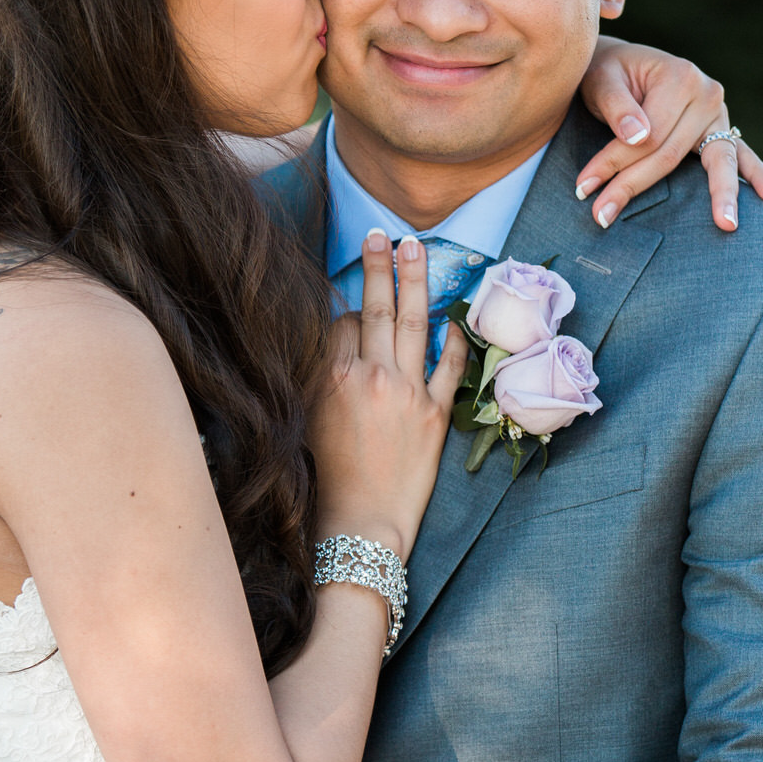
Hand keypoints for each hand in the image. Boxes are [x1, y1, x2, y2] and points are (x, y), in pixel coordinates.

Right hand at [310, 230, 467, 557]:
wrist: (360, 527)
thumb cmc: (325, 482)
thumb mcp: (306, 422)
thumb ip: (319, 381)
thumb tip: (332, 347)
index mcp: (330, 378)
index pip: (339, 323)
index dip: (344, 309)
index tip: (349, 304)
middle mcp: (368, 376)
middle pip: (372, 308)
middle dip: (378, 267)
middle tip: (383, 234)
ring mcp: (405, 392)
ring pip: (410, 323)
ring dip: (414, 281)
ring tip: (416, 248)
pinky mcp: (434, 415)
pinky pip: (448, 366)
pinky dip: (454, 340)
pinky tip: (456, 318)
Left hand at [576, 37, 762, 232]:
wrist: (621, 63)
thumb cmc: (608, 72)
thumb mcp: (602, 80)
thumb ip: (617, 106)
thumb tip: (638, 136)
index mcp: (680, 77)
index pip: (648, 135)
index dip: (613, 163)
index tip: (582, 188)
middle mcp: (707, 93)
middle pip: (672, 153)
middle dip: (635, 185)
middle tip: (602, 217)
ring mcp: (718, 113)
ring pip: (713, 161)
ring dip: (720, 194)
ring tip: (726, 225)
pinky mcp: (721, 130)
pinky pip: (740, 155)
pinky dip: (754, 175)